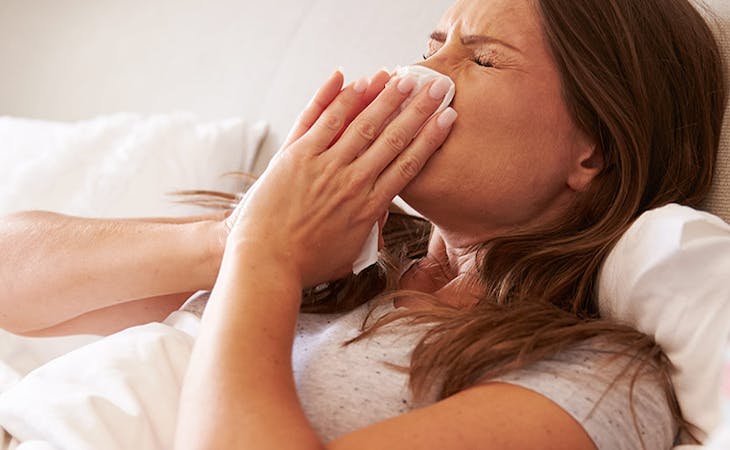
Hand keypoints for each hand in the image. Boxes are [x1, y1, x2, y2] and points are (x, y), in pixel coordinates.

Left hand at [226, 69, 456, 286]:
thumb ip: (369, 233)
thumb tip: (381, 217)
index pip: (408, 164)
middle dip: (418, 108)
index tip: (447, 116)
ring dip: (384, 97)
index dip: (430, 137)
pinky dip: (339, 100)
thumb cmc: (305, 264)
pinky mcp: (296, 158)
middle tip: (436, 85)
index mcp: (369, 207)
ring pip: (361, 124)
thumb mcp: (349, 255)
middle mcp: (352, 182)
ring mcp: (323, 167)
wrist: (265, 263)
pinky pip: (321, 121)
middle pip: (393, 137)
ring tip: (402, 76)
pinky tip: (355, 81)